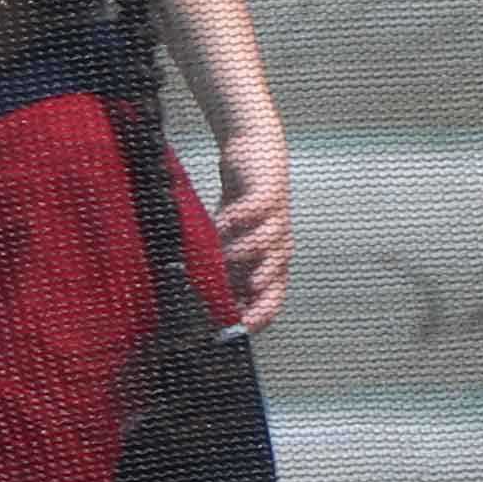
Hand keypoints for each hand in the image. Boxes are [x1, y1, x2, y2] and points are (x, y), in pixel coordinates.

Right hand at [213, 117, 292, 326]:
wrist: (252, 153)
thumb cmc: (240, 204)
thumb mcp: (228, 244)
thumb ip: (222, 270)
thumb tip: (205, 302)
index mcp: (269, 261)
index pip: (272, 296)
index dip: (261, 313)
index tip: (243, 328)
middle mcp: (277, 244)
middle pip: (277, 274)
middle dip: (262, 289)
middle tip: (241, 296)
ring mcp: (275, 218)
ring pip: (271, 242)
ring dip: (249, 252)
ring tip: (227, 256)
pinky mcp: (268, 192)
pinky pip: (257, 208)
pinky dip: (241, 216)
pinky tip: (223, 221)